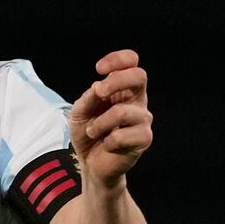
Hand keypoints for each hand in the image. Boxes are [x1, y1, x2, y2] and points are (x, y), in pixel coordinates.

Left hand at [68, 50, 152, 189]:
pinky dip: (107, 141)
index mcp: (123, 89)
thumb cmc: (88, 133)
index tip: (99, 68)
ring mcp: (143, 119)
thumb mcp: (79, 112)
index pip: (132, 63)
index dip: (118, 59)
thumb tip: (100, 86)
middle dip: (116, 81)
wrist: (91, 164)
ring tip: (92, 132)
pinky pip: (122, 135)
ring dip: (99, 123)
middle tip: (99, 92)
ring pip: (123, 111)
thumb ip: (89, 98)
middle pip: (140, 76)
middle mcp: (137, 101)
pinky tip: (107, 145)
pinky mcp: (144, 139)